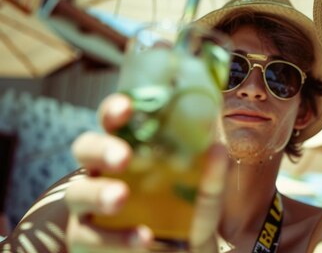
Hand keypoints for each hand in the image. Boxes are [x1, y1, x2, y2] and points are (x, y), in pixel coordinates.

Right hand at [65, 94, 227, 251]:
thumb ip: (211, 177)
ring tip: (120, 197)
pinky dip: (115, 239)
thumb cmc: (188, 217)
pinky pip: (88, 239)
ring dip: (98, 193)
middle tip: (123, 157)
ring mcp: (88, 206)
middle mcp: (101, 172)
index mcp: (129, 149)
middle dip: (101, 148)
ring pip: (77, 194)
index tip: (127, 108)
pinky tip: (142, 237)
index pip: (114, 122)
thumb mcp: (205, 197)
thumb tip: (217, 149)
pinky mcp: (85, 240)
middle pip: (85, 148)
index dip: (114, 110)